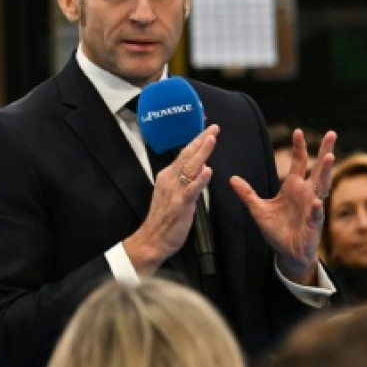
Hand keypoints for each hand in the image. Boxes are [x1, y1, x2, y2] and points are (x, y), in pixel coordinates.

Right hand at [124, 125, 218, 275]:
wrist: (152, 239)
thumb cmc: (163, 218)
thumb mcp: (172, 194)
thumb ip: (186, 180)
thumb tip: (201, 168)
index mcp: (167, 176)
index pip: (184, 154)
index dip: (197, 142)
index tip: (208, 131)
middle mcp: (170, 180)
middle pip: (187, 155)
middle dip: (201, 140)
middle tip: (214, 128)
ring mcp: (175, 191)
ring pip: (190, 167)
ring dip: (201, 152)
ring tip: (211, 139)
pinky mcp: (181, 204)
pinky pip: (192, 190)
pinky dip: (200, 179)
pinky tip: (208, 171)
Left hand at [231, 129, 336, 283]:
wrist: (287, 252)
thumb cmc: (276, 230)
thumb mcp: (258, 210)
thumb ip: (247, 194)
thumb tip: (232, 179)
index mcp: (293, 188)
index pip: (299, 163)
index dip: (299, 148)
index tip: (297, 131)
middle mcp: (306, 194)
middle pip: (318, 169)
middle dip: (325, 151)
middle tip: (331, 134)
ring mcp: (312, 207)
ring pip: (322, 186)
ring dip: (326, 172)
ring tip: (330, 157)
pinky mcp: (314, 224)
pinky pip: (316, 214)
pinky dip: (317, 209)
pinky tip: (317, 203)